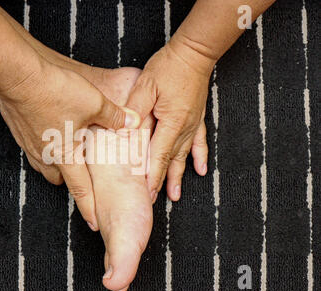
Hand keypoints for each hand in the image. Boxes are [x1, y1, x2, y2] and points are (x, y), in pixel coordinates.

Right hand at [0, 59, 139, 227]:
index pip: (80, 188)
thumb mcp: (94, 103)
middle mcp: (45, 155)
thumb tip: (132, 121)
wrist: (18, 74)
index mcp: (65, 155)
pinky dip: (45, 149)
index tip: (94, 223)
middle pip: (58, 179)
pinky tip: (50, 135)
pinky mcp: (19, 131)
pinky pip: (34, 149)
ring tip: (67, 157)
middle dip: (71, 183)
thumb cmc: (56, 90)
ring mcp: (29, 144)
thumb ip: (115, 116)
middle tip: (83, 179)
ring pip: (44, 166)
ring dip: (56, 165)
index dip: (89, 206)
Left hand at [126, 35, 214, 201]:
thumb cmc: (168, 67)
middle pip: (171, 160)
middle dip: (162, 182)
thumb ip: (135, 110)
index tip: (147, 193)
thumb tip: (126, 131)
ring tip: (176, 196)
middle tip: (155, 201)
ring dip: (178, 176)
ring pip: (184, 156)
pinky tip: (201, 170)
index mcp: (170, 122)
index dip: (152, 176)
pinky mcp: (197, 118)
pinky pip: (199, 143)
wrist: (193, 54)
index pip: (158, 156)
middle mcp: (183, 128)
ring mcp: (192, 124)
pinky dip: (199, 157)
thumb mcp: (145, 86)